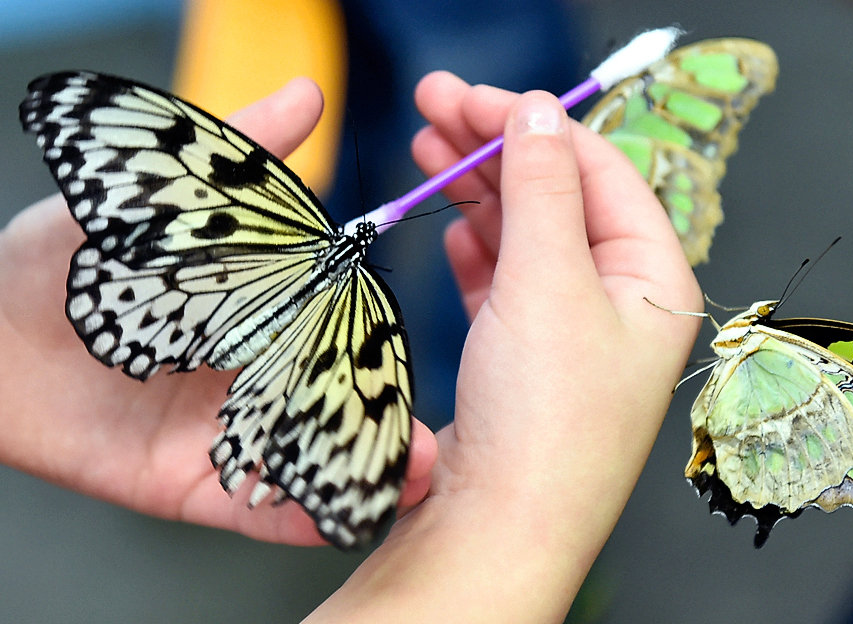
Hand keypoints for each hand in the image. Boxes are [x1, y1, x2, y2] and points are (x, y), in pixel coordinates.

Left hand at [0, 78, 434, 545]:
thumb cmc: (61, 258)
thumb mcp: (161, 196)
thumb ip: (240, 156)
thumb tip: (309, 93)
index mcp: (265, 312)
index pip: (346, 333)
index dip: (389, 350)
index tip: (433, 354)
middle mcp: (258, 375)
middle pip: (342, 404)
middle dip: (396, 426)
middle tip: (439, 441)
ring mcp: (229, 433)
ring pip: (314, 461)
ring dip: (369, 474)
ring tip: (414, 476)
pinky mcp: (190, 482)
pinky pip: (255, 509)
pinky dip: (303, 518)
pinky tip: (344, 515)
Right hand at [305, 72, 701, 621]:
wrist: (497, 530)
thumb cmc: (543, 419)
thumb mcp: (547, 281)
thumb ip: (541, 188)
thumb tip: (537, 112)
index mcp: (654, 279)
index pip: (601, 170)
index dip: (536, 124)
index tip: (473, 96)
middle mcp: (622, 302)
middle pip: (560, 197)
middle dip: (497, 149)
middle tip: (433, 106)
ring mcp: (572, 332)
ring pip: (526, 236)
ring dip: (478, 191)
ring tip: (426, 149)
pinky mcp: (527, 360)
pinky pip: (504, 283)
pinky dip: (476, 248)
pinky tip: (452, 226)